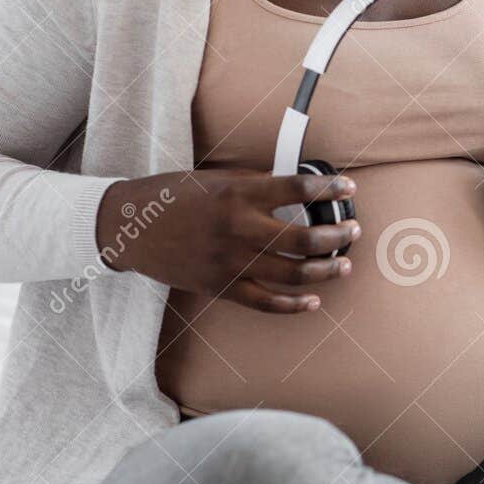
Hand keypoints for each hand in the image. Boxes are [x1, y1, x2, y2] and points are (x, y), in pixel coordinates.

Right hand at [95, 167, 359, 312]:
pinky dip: (292, 304)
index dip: (329, 190)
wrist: (131, 228)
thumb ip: (256, 184)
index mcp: (237, 194)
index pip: (296, 189)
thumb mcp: (216, 178)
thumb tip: (297, 188)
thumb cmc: (174, 196)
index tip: (349, 189)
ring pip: (291, 273)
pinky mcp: (221, 287)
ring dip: (324, 270)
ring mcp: (230, 262)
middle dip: (336, 235)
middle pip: (302, 238)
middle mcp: (237, 228)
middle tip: (353, 231)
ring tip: (344, 263)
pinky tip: (313, 300)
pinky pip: (264, 302)